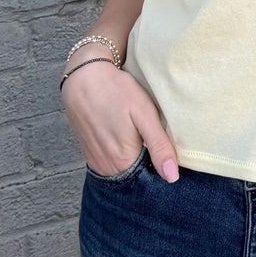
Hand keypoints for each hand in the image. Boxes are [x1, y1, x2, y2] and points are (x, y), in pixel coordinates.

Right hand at [61, 59, 179, 182]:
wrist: (83, 78)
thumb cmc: (116, 92)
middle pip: (136, 176)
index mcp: (123, 162)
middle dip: (148, 163)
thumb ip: (159, 146)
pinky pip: (110, 164)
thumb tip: (172, 177)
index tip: (165, 148)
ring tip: (138, 136)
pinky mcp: (89, 154)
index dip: (161, 165)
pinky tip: (125, 138)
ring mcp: (96, 162)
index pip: (150, 178)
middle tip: (152, 138)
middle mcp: (107, 168)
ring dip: (134, 160)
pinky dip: (120, 156)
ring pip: (123, 170)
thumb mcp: (144, 114)